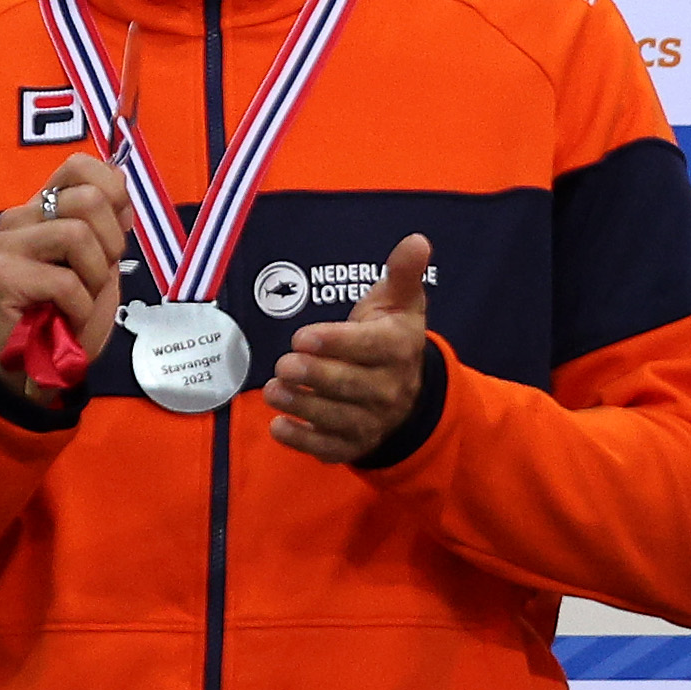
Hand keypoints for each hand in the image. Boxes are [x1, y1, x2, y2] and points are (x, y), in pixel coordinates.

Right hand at [0, 152, 128, 388]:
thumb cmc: (69, 313)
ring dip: (95, 277)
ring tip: (79, 298)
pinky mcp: (0, 276)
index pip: (78, 166)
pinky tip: (66, 318)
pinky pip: (65, 281)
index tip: (117, 229)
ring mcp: (6, 244)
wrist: (36, 366)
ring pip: (77, 234)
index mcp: (46, 209)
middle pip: (89, 199)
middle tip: (97, 277)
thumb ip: (109, 226)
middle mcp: (21, 218)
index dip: (112, 191)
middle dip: (112, 243)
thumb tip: (121, 185)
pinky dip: (80, 306)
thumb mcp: (102, 265)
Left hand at [265, 233, 432, 465]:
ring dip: (301, 405)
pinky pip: (329, 449)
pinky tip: (280, 425)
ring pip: (335, 417)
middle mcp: (390, 389)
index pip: (370, 348)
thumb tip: (418, 240)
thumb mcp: (400, 303)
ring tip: (272, 390)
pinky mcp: (353, 444)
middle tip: (283, 365)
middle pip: (350, 385)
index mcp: (400, 348)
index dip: (335, 343)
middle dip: (314, 376)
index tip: (302, 336)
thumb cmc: (390, 338)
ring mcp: (373, 420)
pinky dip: (302, 441)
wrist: (409, 393)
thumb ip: (403, 273)